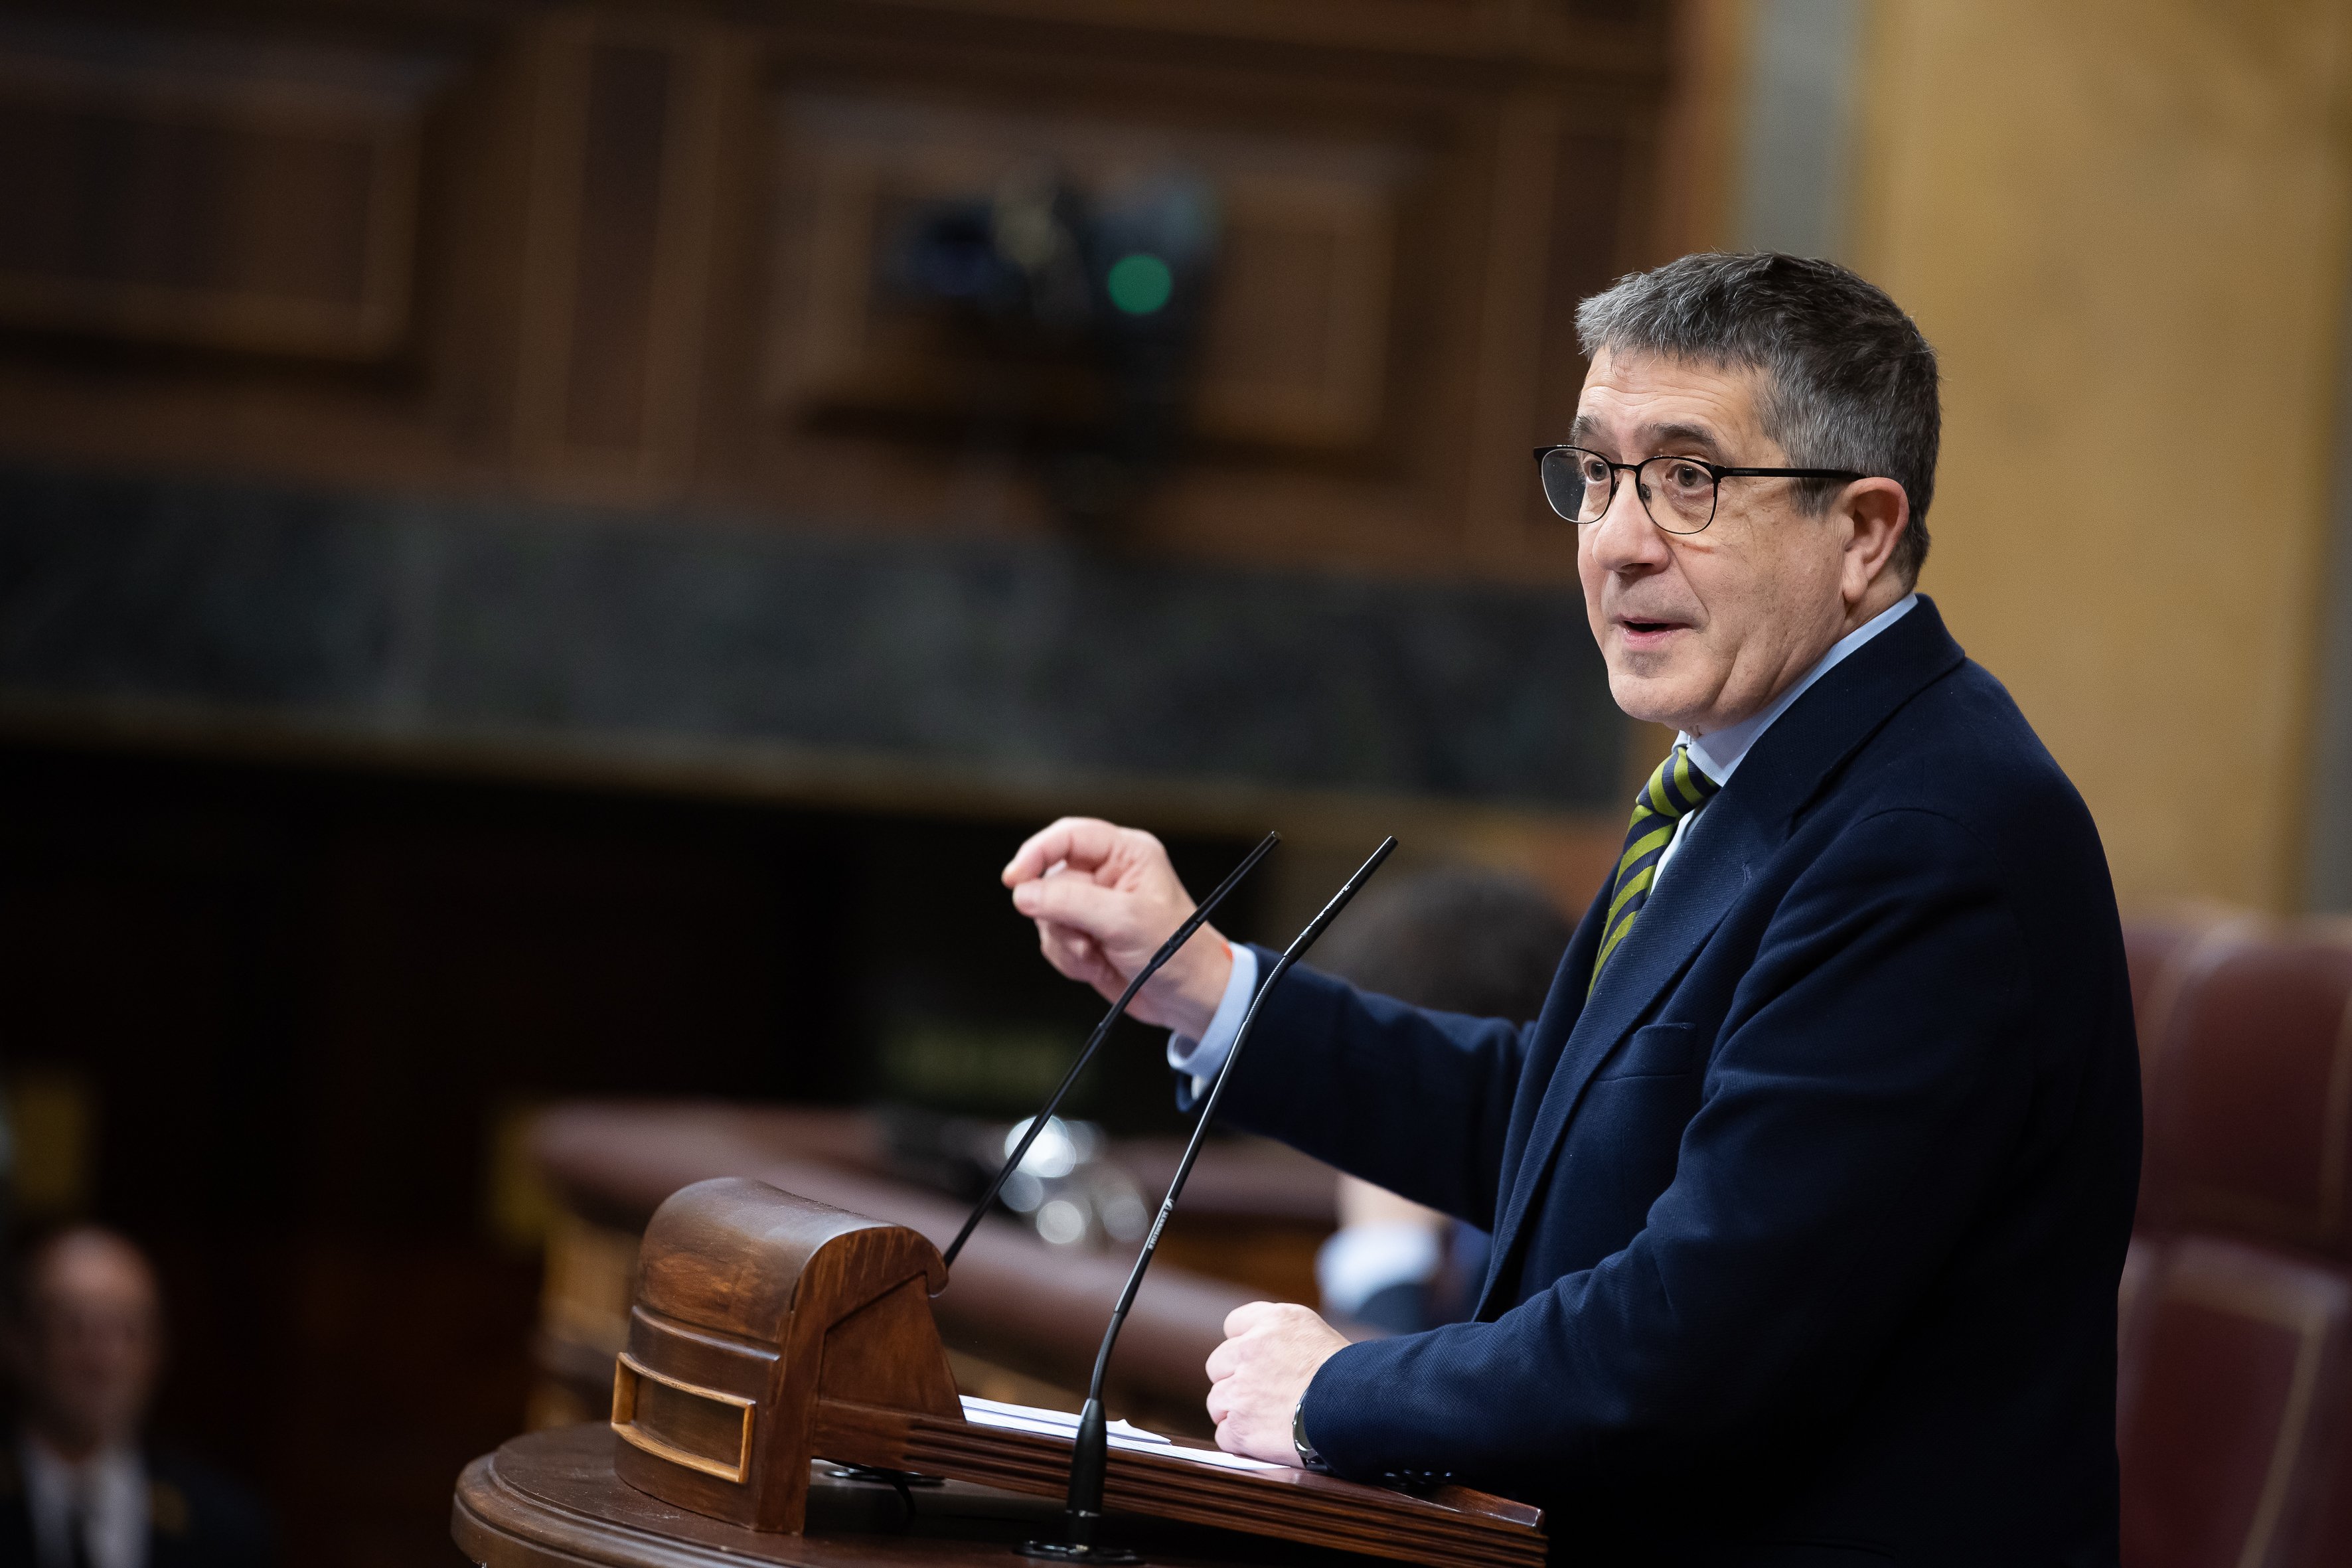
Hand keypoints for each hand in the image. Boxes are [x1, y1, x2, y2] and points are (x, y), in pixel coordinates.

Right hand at [1001, 817, 1231, 1036]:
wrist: (1189, 999)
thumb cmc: (1179, 951)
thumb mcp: (1126, 921)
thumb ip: (1071, 903)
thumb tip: (1023, 894)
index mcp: (1126, 854)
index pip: (1068, 837)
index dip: (1036, 853)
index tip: (1014, 879)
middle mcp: (1107, 875)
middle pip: (1050, 881)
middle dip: (1062, 918)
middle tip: (1086, 940)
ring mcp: (1094, 907)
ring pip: (1046, 916)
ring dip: (1068, 944)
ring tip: (1098, 957)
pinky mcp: (1086, 935)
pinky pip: (1053, 942)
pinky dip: (1071, 960)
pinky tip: (1098, 967)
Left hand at [1203, 1302, 1347, 1465]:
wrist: (1359, 1409)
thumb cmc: (1350, 1378)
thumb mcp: (1317, 1336)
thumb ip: (1283, 1338)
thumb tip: (1267, 1355)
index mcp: (1274, 1321)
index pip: (1235, 1325)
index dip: (1243, 1346)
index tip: (1254, 1362)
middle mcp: (1250, 1349)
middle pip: (1218, 1363)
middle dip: (1234, 1379)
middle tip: (1258, 1395)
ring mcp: (1241, 1388)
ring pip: (1217, 1401)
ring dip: (1235, 1412)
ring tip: (1265, 1421)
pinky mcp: (1239, 1425)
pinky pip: (1224, 1434)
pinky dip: (1240, 1441)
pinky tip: (1264, 1440)